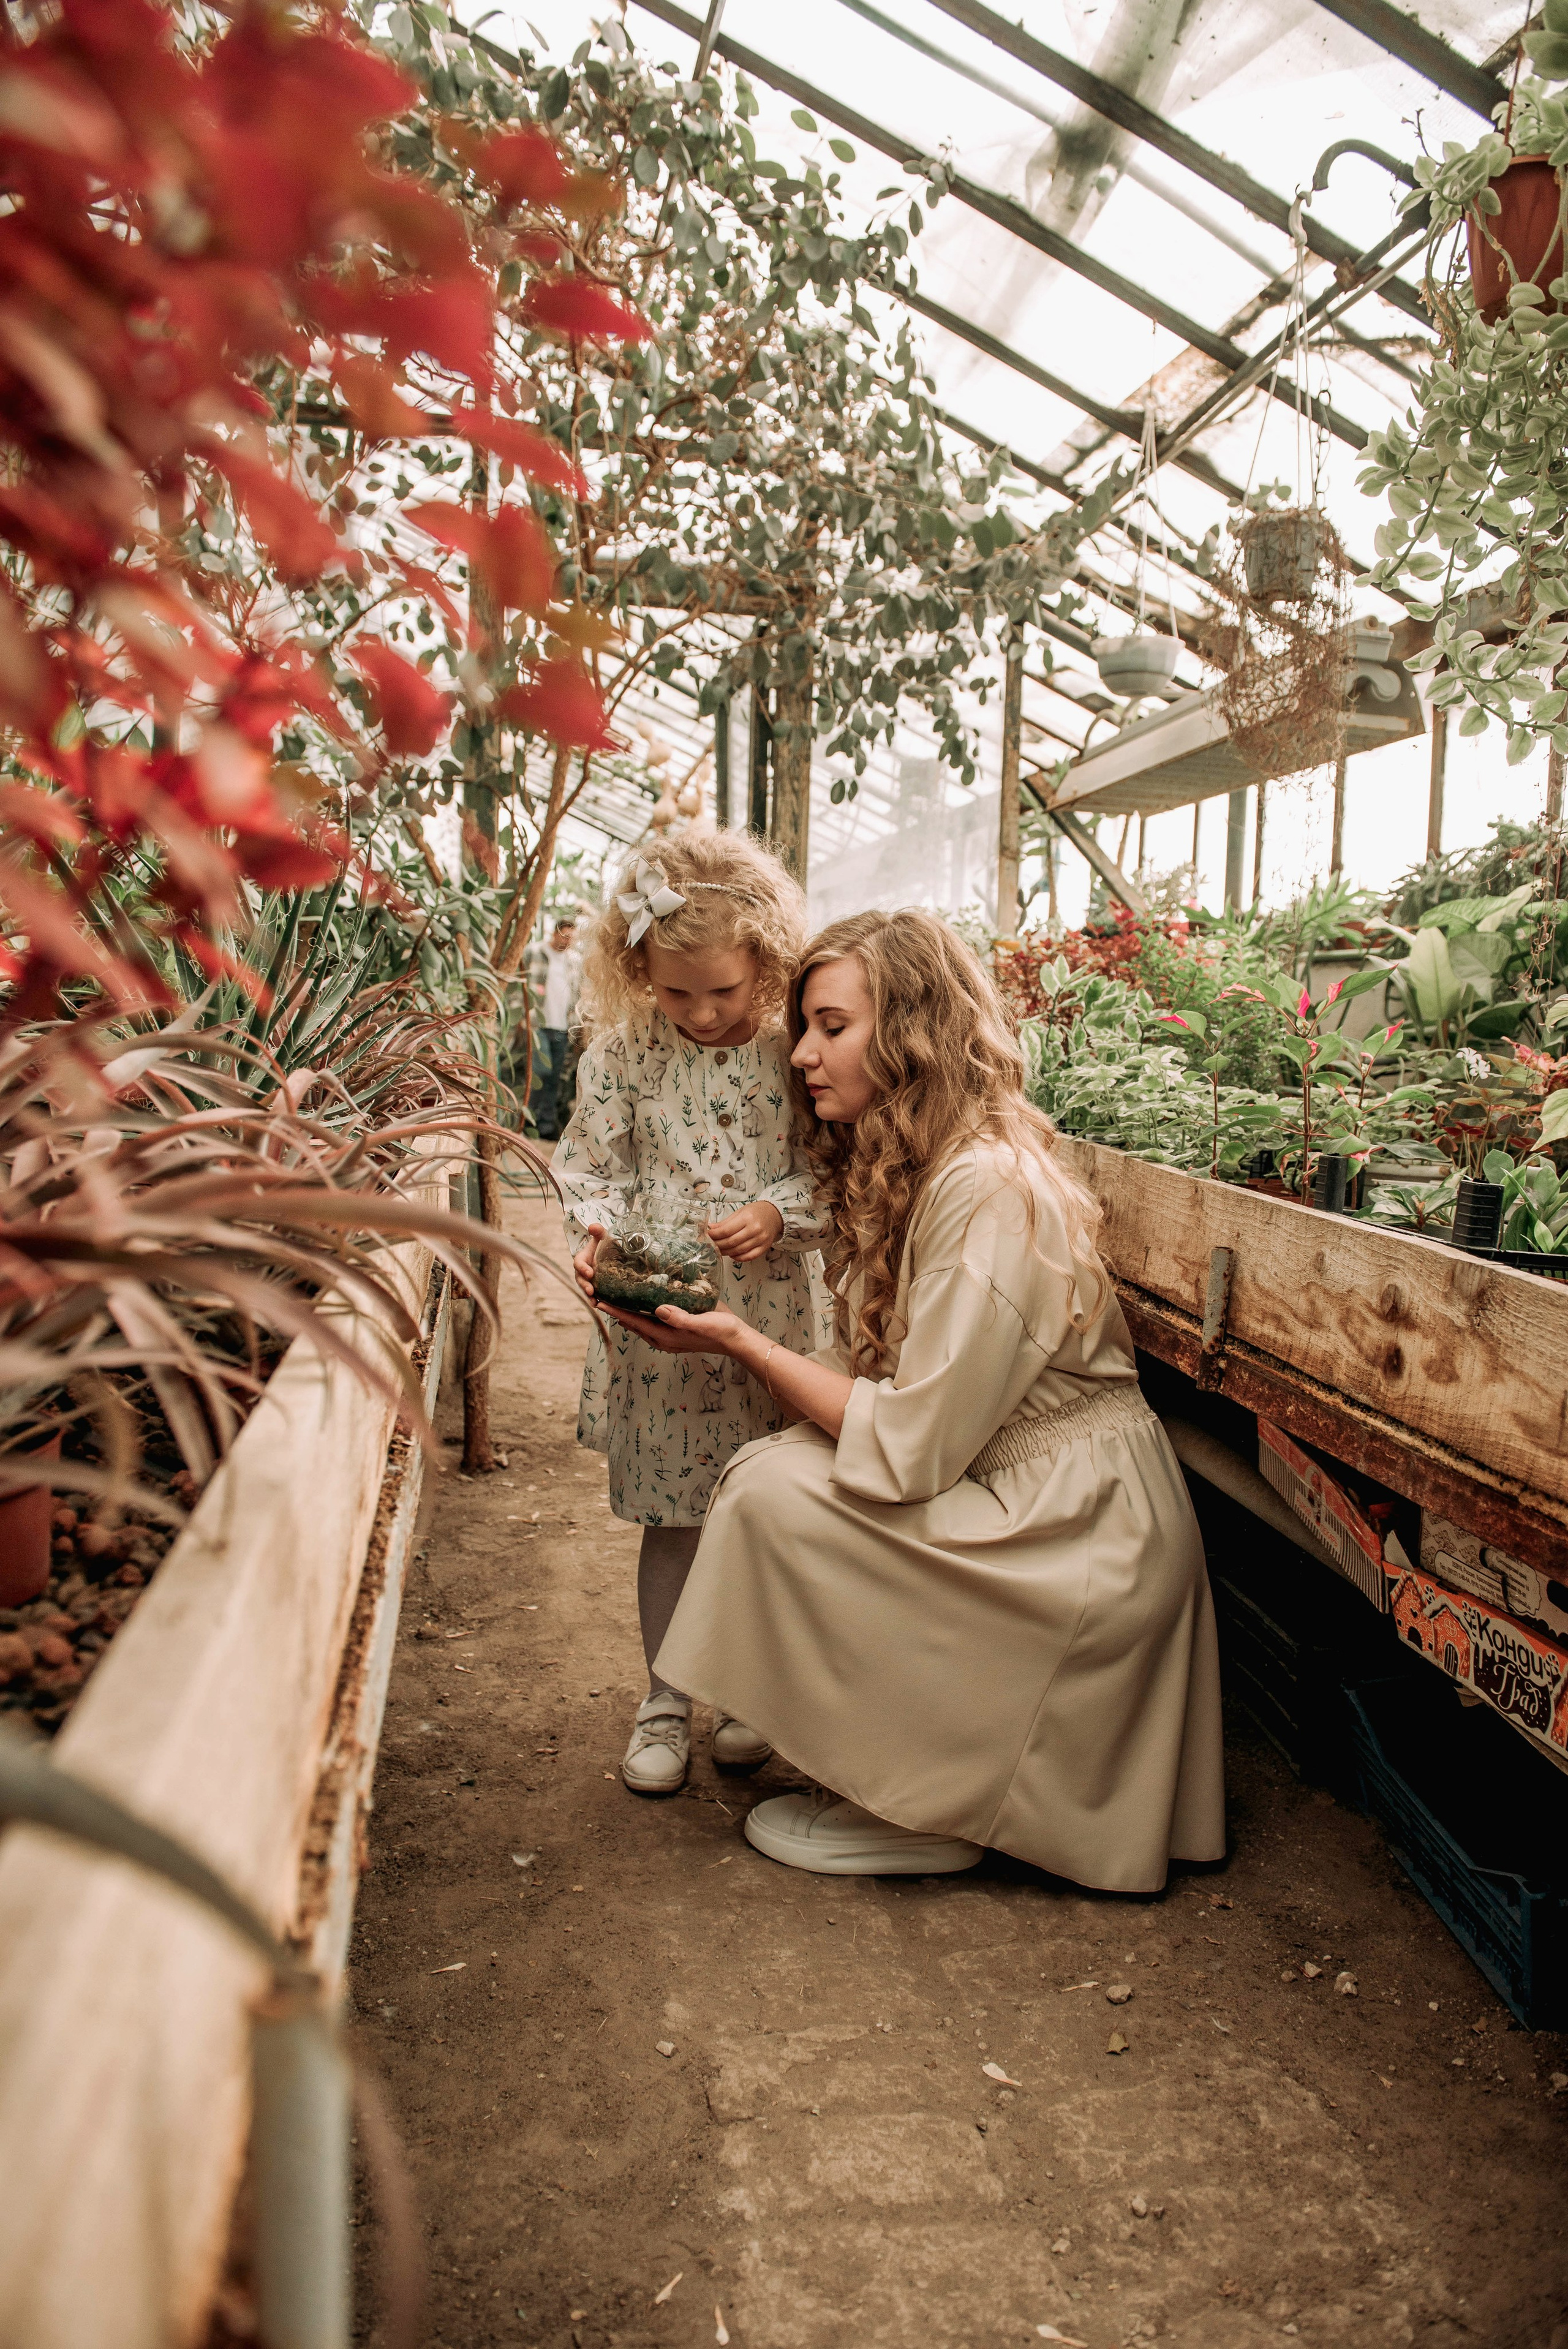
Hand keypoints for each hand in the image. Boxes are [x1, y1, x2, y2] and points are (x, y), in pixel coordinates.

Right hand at [572, 1222, 604, 1304]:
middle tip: (590, 1291)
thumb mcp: (602, 1237)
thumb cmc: (603, 1244)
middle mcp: (582, 1271)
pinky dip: (595, 1301)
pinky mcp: (594, 1288)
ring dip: (589, 1296)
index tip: (590, 1272)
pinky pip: (593, 1295)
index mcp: (582, 1258)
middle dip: (584, 1285)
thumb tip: (593, 1226)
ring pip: (585, 1289)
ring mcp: (587, 1281)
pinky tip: (600, 1306)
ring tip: (594, 1303)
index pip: (578, 1263)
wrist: (608, 1254)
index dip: (582, 1268)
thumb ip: (598, 1231)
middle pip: (580, 1279)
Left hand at [601, 1301, 751, 1355]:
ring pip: (641, 1323)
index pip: (634, 1322)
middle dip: (617, 1312)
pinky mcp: (677, 1328)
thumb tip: (658, 1309)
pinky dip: (642, 1312)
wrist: (735, 1339)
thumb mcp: (700, 1323)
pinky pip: (652, 1321)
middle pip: (633, 1324)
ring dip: (628, 1313)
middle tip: (601, 1298)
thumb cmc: (719, 1331)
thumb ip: (680, 1318)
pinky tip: (642, 1302)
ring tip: (615, 1300)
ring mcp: (669, 1334)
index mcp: (665, 1336)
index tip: (600, 1302)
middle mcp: (663, 1337)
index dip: (616, 1312)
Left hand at [707, 1200, 783, 1261]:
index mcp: (746, 1218)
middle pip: (731, 1242)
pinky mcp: (764, 1247)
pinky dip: (738, 1258)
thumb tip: (710, 1229)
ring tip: (719, 1249)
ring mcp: (760, 1240)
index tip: (707, 1236)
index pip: (726, 1230)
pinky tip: (732, 1254)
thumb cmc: (756, 1212)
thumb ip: (725, 1223)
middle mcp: (754, 1229)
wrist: (775, 1214)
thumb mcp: (739, 1212)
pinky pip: (749, 1257)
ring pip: (738, 1250)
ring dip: (726, 1252)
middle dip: (718, 1245)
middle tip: (710, 1244)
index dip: (714, 1235)